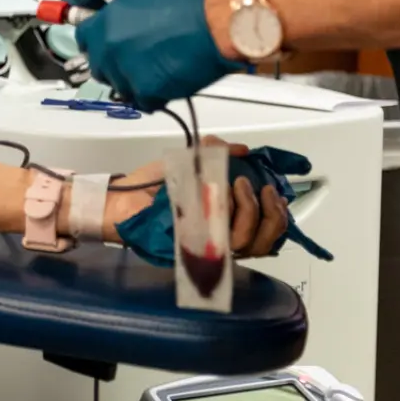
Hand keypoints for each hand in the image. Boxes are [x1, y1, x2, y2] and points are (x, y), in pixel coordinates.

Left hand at [74, 0, 246, 111]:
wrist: (215, 23)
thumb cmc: (189, 8)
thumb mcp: (143, 3)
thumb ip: (124, 24)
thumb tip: (121, 36)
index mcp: (107, 20)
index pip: (84, 40)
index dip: (98, 47)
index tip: (110, 51)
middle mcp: (108, 45)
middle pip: (99, 68)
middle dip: (117, 69)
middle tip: (142, 64)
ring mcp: (123, 69)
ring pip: (121, 88)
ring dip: (138, 84)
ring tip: (163, 71)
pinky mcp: (143, 90)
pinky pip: (143, 101)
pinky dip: (156, 97)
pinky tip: (172, 82)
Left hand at [103, 139, 288, 256]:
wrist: (120, 199)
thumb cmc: (151, 184)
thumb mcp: (188, 161)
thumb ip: (216, 153)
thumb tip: (242, 149)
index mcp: (226, 220)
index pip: (266, 229)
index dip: (279, 216)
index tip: (278, 193)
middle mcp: (220, 237)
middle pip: (263, 241)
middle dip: (270, 213)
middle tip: (257, 188)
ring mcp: (207, 246)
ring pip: (246, 244)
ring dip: (250, 212)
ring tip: (237, 187)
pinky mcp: (192, 251)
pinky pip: (219, 248)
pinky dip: (225, 223)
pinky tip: (219, 204)